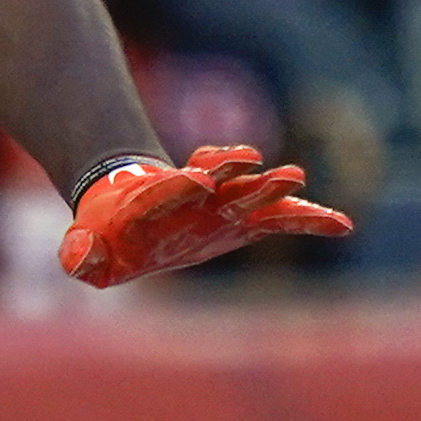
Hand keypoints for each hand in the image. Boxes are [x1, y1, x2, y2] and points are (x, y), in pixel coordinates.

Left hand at [61, 144, 353, 285]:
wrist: (134, 212)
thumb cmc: (111, 236)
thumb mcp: (87, 250)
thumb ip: (80, 256)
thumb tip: (81, 258)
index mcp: (155, 202)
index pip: (167, 191)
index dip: (180, 185)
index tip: (198, 178)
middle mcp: (195, 197)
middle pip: (215, 181)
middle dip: (232, 173)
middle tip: (253, 163)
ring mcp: (223, 206)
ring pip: (251, 193)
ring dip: (269, 187)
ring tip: (294, 178)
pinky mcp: (245, 222)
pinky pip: (282, 220)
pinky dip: (308, 220)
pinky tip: (340, 224)